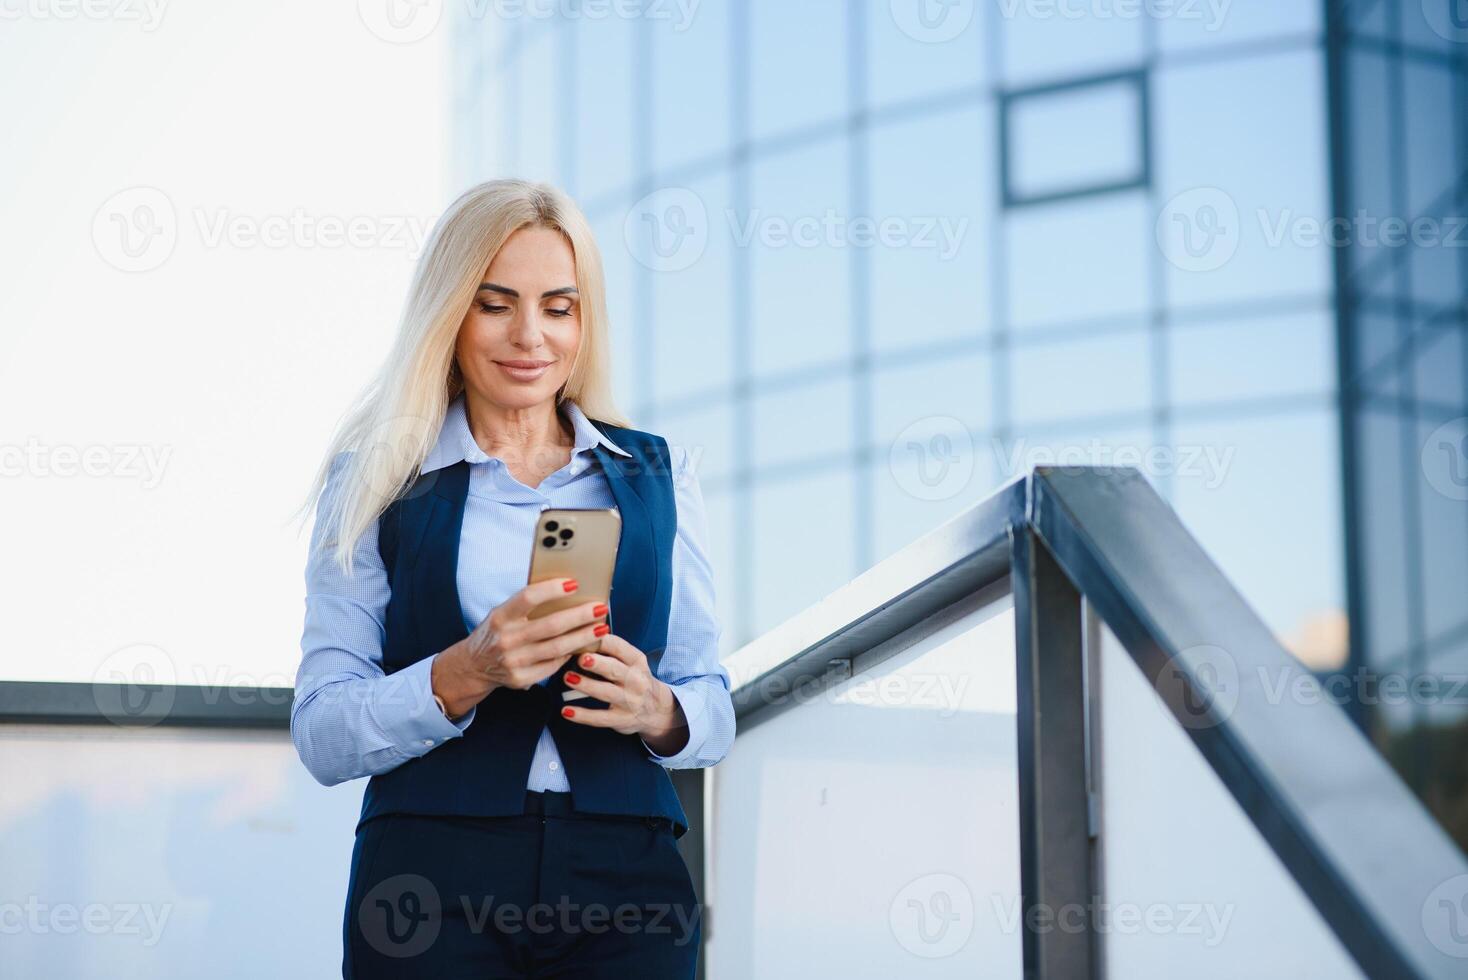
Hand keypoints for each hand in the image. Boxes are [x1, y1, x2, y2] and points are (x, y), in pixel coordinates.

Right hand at [431, 577, 608, 718]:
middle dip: (580, 616)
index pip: (528, 598)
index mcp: (501, 617)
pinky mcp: (521, 679)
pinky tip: (582, 646)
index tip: (574, 583)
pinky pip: (553, 665)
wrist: (474, 666)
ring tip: (601, 628)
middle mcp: (506, 639)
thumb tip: (564, 591)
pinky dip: (569, 655)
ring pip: (557, 648)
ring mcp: (514, 661)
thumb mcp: (502, 614)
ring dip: (583, 637)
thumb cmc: (496, 632)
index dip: (552, 589)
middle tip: (600, 608)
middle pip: (551, 625)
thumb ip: (525, 605)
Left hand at [560, 633, 687, 753]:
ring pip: (606, 692)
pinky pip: (600, 718)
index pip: (619, 647)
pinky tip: (566, 711)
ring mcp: (629, 701)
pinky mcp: (621, 719)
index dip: (601, 641)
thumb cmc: (636, 680)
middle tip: (580, 658)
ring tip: (567, 678)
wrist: (657, 710)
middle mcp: (636, 680)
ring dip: (586, 685)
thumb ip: (612, 652)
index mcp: (637, 661)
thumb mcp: (632, 663)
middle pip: (614, 669)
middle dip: (597, 663)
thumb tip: (581, 637)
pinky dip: (582, 715)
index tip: (582, 636)